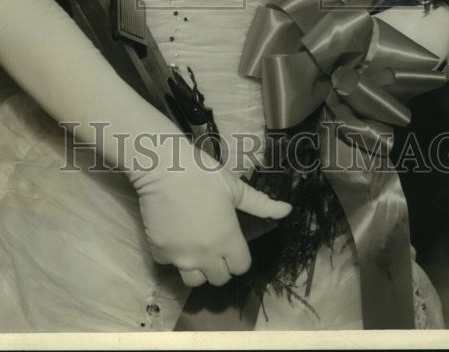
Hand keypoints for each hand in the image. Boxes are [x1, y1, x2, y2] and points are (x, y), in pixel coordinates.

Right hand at [130, 139, 291, 286]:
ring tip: (194, 247)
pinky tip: (174, 237)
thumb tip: (288, 210)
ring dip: (197, 268)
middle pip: (219, 278)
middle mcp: (206, 255)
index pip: (242, 267)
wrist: (163, 167)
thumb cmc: (203, 174)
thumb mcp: (235, 187)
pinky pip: (170, 265)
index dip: (239, 256)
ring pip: (194, 280)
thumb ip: (261, 204)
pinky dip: (173, 256)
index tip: (232, 243)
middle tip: (214, 244)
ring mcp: (181, 257)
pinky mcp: (160, 252)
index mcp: (228, 239)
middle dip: (220, 265)